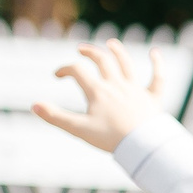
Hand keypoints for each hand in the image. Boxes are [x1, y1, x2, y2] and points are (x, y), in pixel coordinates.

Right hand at [33, 39, 164, 153]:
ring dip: (118, 52)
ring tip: (111, 44)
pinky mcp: (153, 98)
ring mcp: (135, 90)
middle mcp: (116, 85)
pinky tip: (155, 53)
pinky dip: (157, 64)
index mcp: (98, 91)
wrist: (143, 148)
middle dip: (89, 52)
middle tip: (81, 51)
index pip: (77, 70)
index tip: (58, 76)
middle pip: (101, 60)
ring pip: (126, 64)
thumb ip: (56, 117)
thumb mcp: (80, 129)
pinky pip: (157, 78)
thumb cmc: (111, 140)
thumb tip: (34, 105)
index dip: (64, 69)